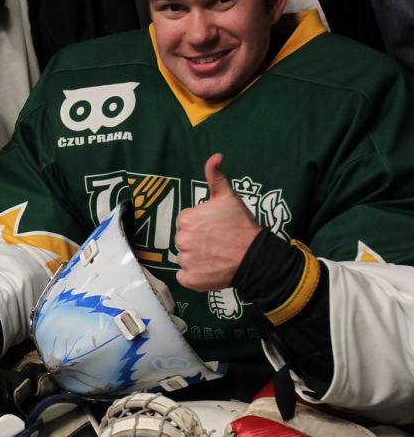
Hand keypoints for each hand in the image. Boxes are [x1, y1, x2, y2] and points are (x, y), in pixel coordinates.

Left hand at [175, 153, 259, 290]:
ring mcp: (186, 261)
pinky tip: (209, 269)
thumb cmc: (241, 225)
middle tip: (216, 242)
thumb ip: (216, 177)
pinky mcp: (190, 279)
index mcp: (186, 219)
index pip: (185, 222)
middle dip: (196, 241)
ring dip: (195, 258)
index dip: (199, 225)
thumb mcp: (229, 197)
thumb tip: (215, 156)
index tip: (214, 229)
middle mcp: (182, 239)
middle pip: (183, 240)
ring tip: (215, 256)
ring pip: (184, 258)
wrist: (254, 256)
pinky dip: (194, 275)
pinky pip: (184, 276)